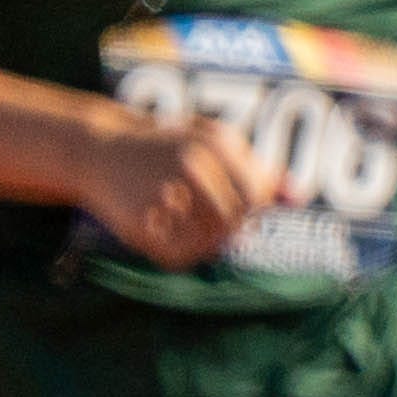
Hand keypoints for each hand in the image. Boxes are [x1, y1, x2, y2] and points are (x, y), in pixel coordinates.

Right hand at [75, 108, 278, 267]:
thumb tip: (298, 197)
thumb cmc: (167, 147)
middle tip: (211, 224)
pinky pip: (176, 255)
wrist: (98, 148)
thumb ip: (257, 168)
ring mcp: (163, 193)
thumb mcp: (212, 142)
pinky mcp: (138, 221)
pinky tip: (170, 235)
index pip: (256, 196)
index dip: (253, 212)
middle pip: (234, 221)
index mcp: (216, 143)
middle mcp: (191, 165)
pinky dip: (180, 253)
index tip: (241, 211)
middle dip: (229, 231)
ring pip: (208, 242)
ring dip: (206, 244)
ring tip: (189, 226)